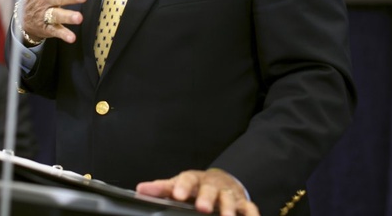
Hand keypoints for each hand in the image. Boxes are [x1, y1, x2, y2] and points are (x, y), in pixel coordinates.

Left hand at [136, 168, 259, 215]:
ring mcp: (229, 194)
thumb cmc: (195, 187)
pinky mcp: (243, 203)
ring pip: (230, 200)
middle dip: (207, 198)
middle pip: (211, 189)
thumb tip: (140, 189)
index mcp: (195, 180)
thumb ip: (161, 189)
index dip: (182, 187)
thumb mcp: (178, 185)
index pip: (187, 179)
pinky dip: (251, 215)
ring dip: (229, 209)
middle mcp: (213, 185)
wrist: (221, 181)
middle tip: (203, 208)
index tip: (177, 195)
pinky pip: (250, 208)